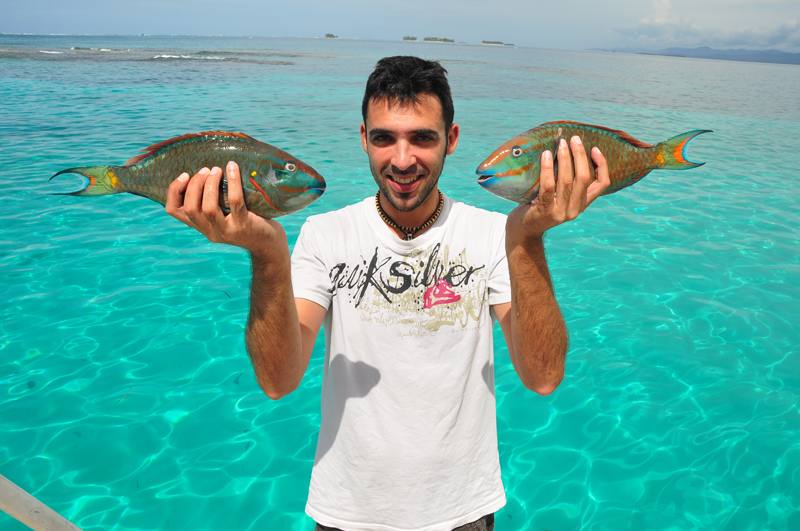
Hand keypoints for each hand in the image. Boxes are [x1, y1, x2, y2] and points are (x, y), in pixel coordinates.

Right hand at [165, 161, 285, 254]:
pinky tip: (233, 168)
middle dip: (195, 185)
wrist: (269, 245)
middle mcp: (211, 231)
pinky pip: (234, 202)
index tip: (184, 175)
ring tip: (217, 170)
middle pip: (190, 208)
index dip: (174, 191)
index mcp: (202, 226)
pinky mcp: (243, 226)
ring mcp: (227, 231)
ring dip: (210, 185)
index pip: (174, 211)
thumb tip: (205, 171)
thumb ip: (213, 202)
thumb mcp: (225, 215)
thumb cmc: (247, 223)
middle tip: (206, 170)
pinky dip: (232, 182)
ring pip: (208, 208)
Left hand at [507, 135, 609, 244]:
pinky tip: (546, 155)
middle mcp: (575, 209)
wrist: (524, 229)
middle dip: (580, 155)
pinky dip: (548, 168)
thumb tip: (569, 149)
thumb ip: (568, 182)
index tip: (595, 148)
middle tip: (573, 139)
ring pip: (567, 180)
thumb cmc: (540, 205)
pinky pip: (548, 185)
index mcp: (582, 204)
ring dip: (565, 158)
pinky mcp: (545, 210)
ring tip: (560, 144)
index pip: (602, 184)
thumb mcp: (559, 196)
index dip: (602, 165)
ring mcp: (560, 211)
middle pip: (584, 178)